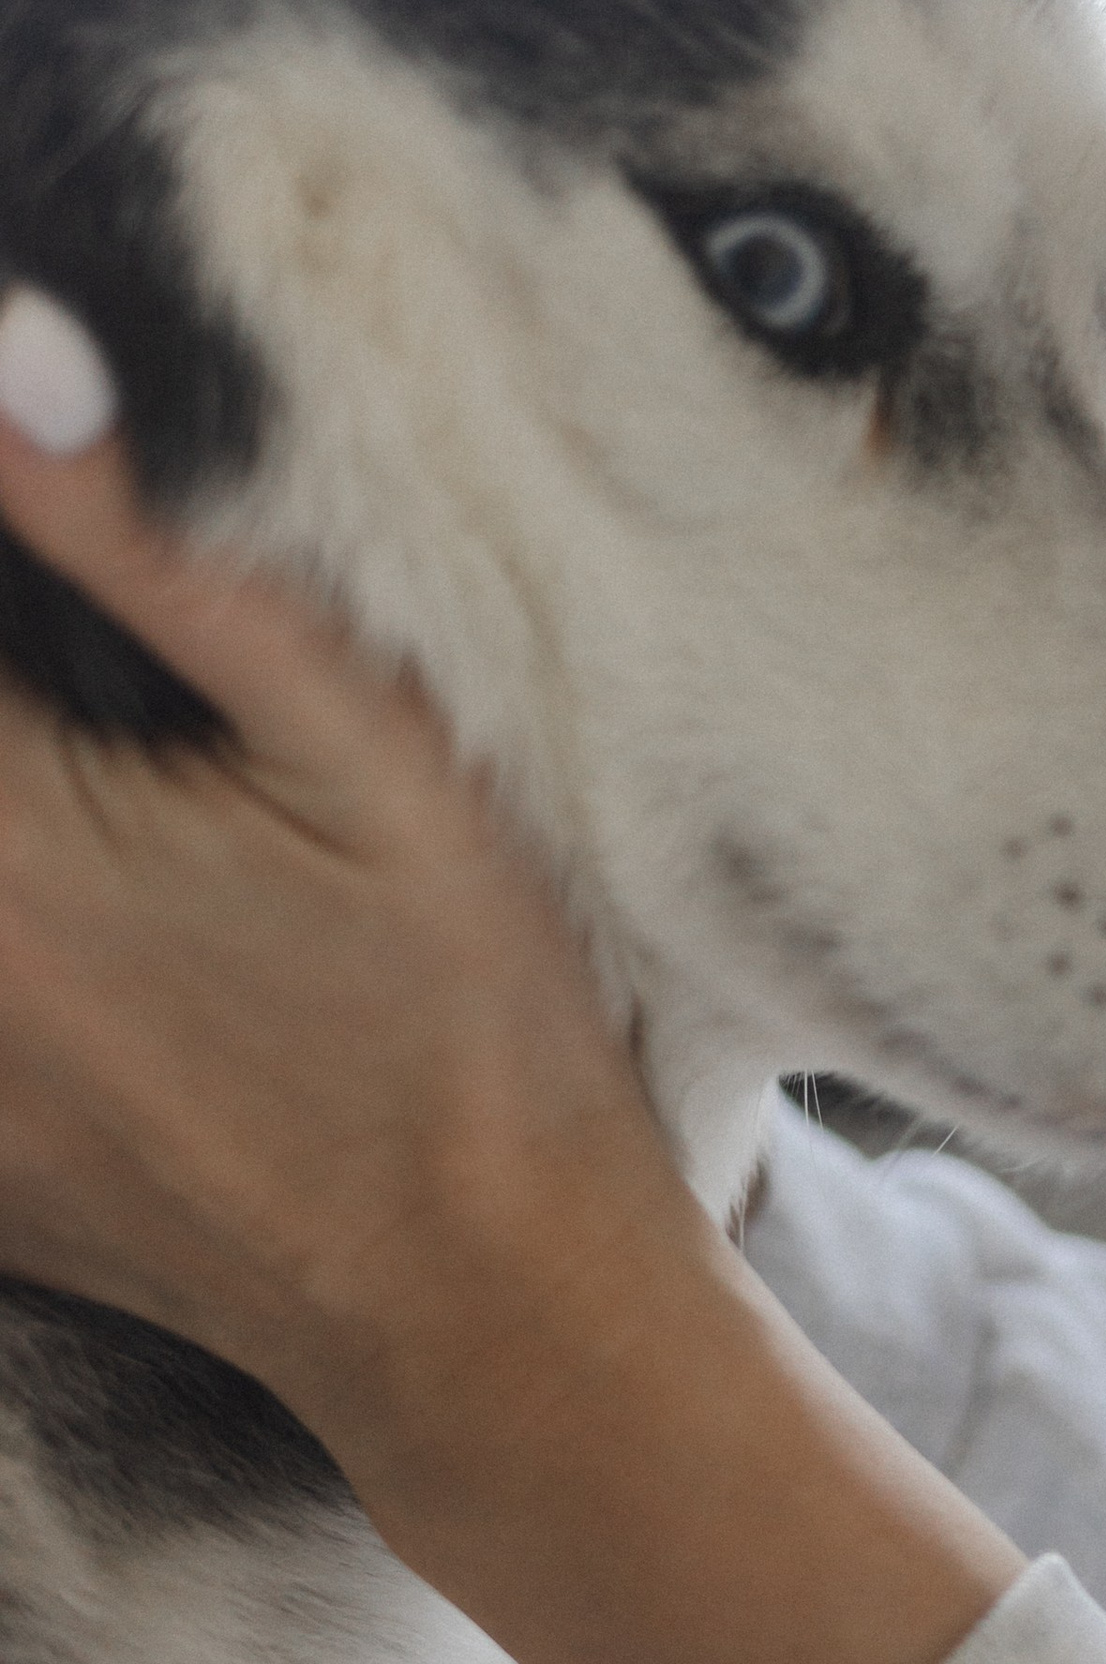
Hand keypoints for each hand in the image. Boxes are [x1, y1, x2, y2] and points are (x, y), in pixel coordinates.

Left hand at [0, 316, 675, 1423]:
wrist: (497, 1309)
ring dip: (14, 805)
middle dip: (10, 694)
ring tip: (100, 805)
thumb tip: (15, 354)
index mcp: (6, 843)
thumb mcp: (368, 744)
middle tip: (109, 726)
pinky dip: (16, 938)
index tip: (51, 566)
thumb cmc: (468, 1016)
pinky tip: (101, 930)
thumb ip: (157, 547)